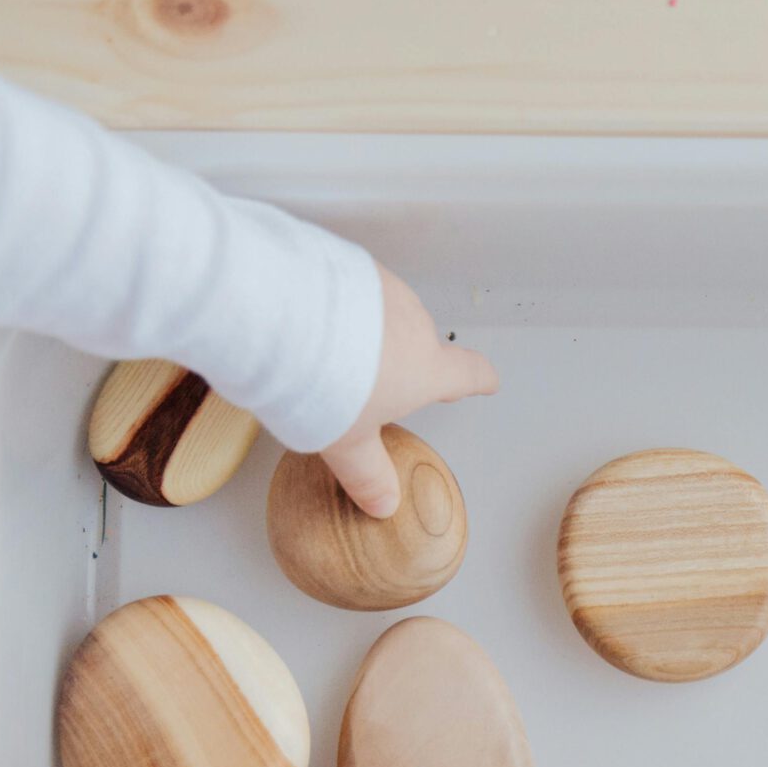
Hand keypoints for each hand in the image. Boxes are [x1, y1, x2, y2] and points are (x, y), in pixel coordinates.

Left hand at [321, 267, 497, 517]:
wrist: (281, 312)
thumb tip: (384, 505)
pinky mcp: (346, 262)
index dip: (478, 379)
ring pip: (380, 313)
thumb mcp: (345, 443)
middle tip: (364, 379)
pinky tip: (307, 318)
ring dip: (363, 329)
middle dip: (396, 359)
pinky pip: (350, 287)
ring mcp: (381, 286)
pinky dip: (338, 303)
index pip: (467, 372)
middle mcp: (412, 322)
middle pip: (416, 342)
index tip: (487, 381)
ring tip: (323, 350)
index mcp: (423, 368)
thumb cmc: (324, 382)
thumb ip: (368, 473)